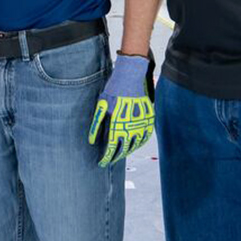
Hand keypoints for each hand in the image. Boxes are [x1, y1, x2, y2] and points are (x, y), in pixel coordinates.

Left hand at [88, 52, 154, 166]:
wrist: (130, 78)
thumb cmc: (112, 91)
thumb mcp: (101, 107)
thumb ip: (96, 125)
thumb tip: (92, 141)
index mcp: (117, 126)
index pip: (111, 149)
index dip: (106, 158)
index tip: (101, 162)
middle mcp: (131, 128)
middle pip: (123, 150)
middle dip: (116, 157)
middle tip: (110, 160)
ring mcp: (141, 124)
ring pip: (135, 145)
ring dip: (127, 151)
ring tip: (120, 154)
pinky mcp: (149, 120)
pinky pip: (145, 136)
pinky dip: (139, 143)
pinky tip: (134, 144)